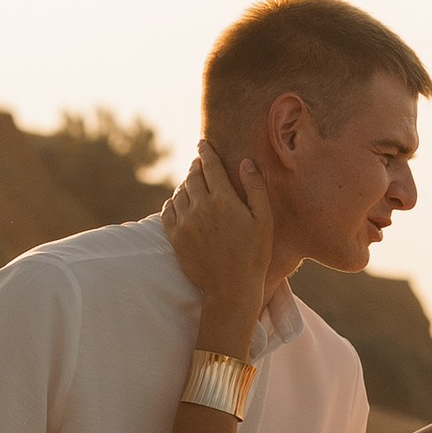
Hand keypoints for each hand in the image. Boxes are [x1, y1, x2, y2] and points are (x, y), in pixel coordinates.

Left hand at [160, 142, 275, 325]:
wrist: (231, 288)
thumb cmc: (254, 254)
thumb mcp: (263, 219)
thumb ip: (255, 187)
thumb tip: (245, 162)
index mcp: (223, 199)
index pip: (210, 166)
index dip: (206, 152)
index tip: (203, 144)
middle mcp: (200, 207)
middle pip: (192, 176)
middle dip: (196, 166)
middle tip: (198, 162)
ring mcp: (185, 222)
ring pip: (180, 192)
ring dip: (186, 184)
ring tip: (192, 183)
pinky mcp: (175, 237)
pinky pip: (168, 210)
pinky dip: (173, 201)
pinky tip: (179, 202)